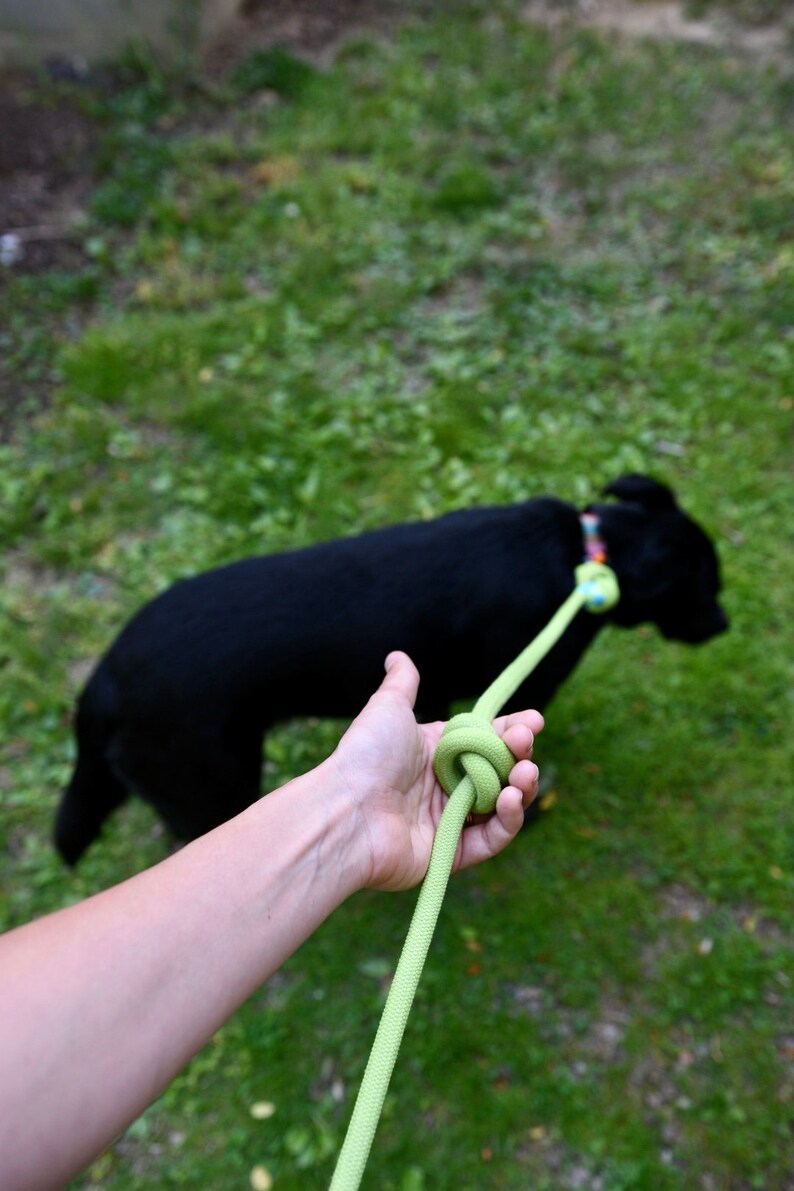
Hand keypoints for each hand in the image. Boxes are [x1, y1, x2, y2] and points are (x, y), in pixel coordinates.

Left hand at [329, 652, 542, 891]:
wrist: (346, 809)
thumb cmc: (367, 754)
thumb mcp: (388, 707)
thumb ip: (402, 683)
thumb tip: (397, 655)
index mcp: (436, 754)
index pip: (484, 740)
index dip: (511, 730)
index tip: (534, 720)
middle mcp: (445, 786)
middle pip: (498, 771)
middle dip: (519, 755)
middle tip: (525, 743)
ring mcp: (449, 820)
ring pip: (501, 805)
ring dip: (522, 786)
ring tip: (525, 772)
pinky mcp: (452, 853)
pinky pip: (491, 838)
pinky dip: (509, 820)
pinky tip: (512, 799)